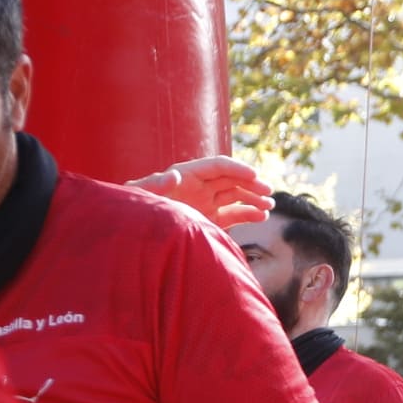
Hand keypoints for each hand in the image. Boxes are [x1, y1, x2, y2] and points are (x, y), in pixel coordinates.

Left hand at [133, 155, 272, 227]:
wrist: (134, 236)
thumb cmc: (133, 212)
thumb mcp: (141, 196)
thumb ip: (154, 184)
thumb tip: (175, 175)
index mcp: (186, 175)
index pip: (217, 166)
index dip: (237, 168)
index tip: (255, 175)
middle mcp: (199, 187)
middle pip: (231, 179)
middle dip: (251, 183)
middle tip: (268, 192)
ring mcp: (206, 204)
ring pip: (236, 196)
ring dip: (254, 198)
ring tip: (269, 206)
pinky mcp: (210, 221)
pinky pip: (234, 214)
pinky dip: (249, 214)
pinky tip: (262, 216)